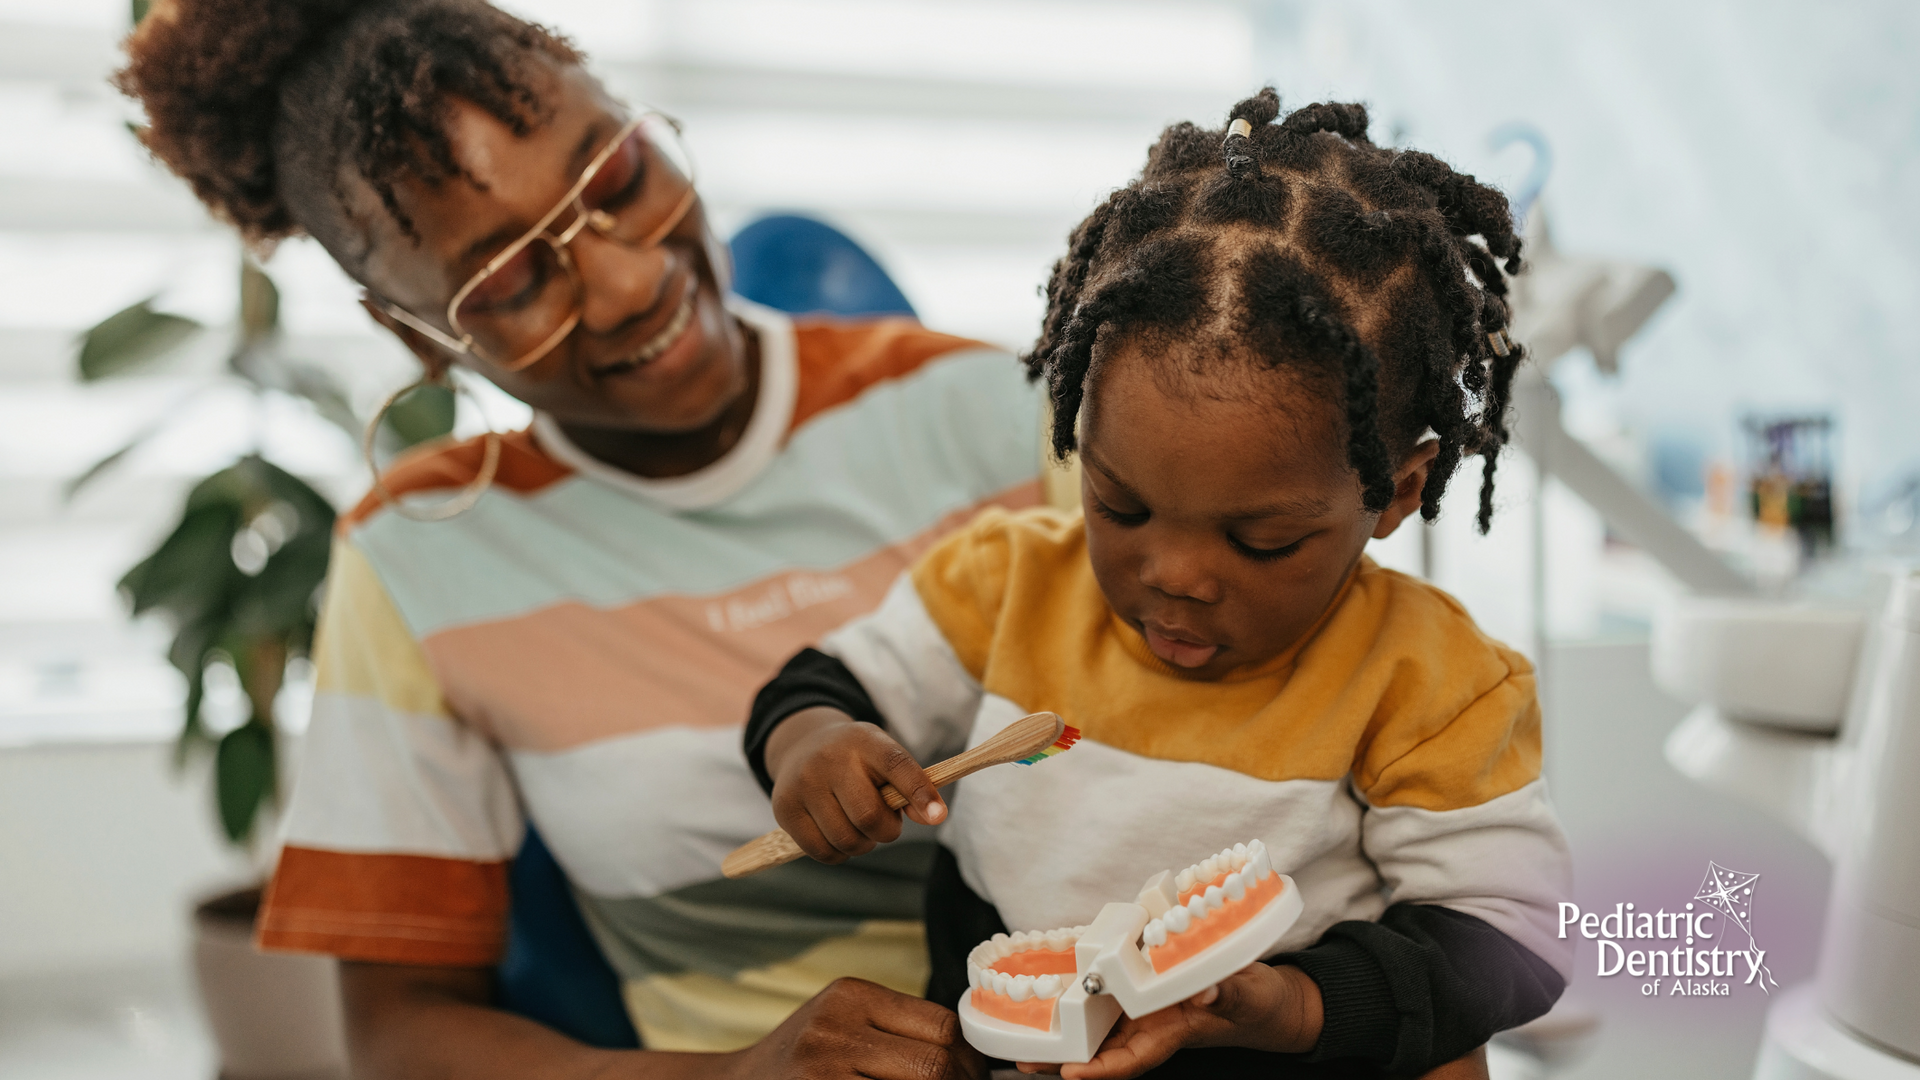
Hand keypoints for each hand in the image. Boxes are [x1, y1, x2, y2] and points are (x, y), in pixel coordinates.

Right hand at [728, 977, 985, 1079]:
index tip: (974, 1077)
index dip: (968, 1060)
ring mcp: (822, 1068)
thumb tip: (971, 1059)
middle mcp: (835, 1026)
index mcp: (852, 995)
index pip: (942, 1024)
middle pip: (934, 1064)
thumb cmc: (802, 1061)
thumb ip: (896, 1030)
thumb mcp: (843, 1024)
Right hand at [765, 707, 946, 863]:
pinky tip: (839, 835)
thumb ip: (910, 784)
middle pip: (869, 816)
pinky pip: (822, 852)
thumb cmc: (856, 759)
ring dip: (863, 844)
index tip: (938, 816)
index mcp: (864, 740)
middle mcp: (830, 758)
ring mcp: (803, 783)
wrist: (803, 745)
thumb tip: (933, 816)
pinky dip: (839, 854)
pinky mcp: (785, 808)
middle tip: (885, 823)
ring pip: (846, 839)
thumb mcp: (883, 757)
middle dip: (886, 831)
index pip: (896, 764)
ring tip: (860, 827)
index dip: (919, 792)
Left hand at [1015, 963, 1322, 1079]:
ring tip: (1022, 1038)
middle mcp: (1154, 1026)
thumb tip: (1204, 994)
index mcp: (1174, 1033)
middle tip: (1022, 1058)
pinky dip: (1083, 996)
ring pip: (1099, 1028)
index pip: (1131, 1060)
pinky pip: (1109, 996)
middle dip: (1064, 1059)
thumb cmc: (1258, 1002)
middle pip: (1102, 1050)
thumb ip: (1227, 996)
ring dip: (1065, 1033)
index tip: (1070, 1074)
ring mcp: (1147, 1010)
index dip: (1100, 1070)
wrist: (1266, 998)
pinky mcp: (1146, 990)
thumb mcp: (1248, 997)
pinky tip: (1056, 992)